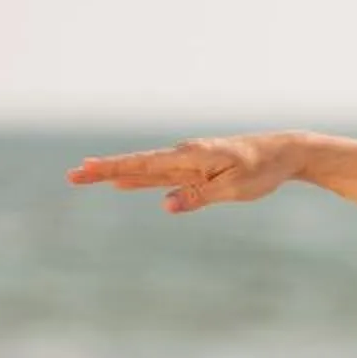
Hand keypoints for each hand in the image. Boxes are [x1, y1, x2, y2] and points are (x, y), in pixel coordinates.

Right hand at [66, 131, 301, 212]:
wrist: (283, 152)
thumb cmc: (262, 170)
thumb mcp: (234, 188)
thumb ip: (199, 196)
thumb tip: (166, 205)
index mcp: (190, 156)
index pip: (143, 165)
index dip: (112, 169)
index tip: (85, 170)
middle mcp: (184, 155)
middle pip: (137, 165)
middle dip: (104, 171)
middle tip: (72, 176)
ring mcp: (189, 161)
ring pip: (147, 170)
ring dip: (118, 174)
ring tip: (90, 177)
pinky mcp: (196, 168)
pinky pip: (162, 174)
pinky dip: (141, 179)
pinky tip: (126, 184)